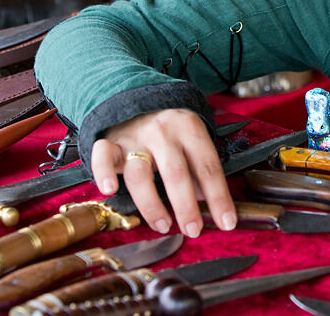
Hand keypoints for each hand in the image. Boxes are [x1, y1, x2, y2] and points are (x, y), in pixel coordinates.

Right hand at [89, 109, 236, 237]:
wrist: (137, 99)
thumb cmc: (170, 130)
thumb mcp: (192, 141)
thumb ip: (199, 172)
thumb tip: (212, 208)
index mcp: (190, 128)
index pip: (208, 167)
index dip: (219, 197)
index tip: (226, 223)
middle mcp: (163, 132)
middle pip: (176, 173)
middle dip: (186, 206)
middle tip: (193, 230)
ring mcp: (135, 137)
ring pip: (140, 174)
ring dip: (152, 205)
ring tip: (163, 225)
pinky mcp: (110, 143)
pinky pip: (102, 157)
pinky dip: (103, 174)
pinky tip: (110, 190)